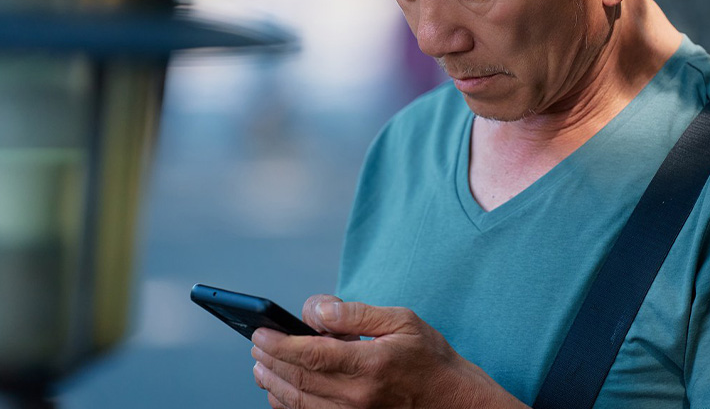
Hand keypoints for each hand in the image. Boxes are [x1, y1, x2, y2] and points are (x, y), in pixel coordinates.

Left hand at [251, 296, 525, 408]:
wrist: (453, 401)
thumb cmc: (429, 357)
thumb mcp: (402, 320)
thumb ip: (356, 313)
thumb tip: (316, 310)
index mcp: (370, 364)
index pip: (311, 354)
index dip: (280, 344)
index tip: (261, 332)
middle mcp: (358, 396)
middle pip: (299, 379)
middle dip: (271, 361)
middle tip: (255, 344)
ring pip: (299, 403)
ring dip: (274, 384)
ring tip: (260, 366)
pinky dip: (289, 405)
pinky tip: (281, 390)